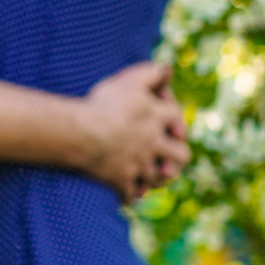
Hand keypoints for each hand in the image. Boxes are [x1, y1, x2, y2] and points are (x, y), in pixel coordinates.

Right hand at [77, 62, 189, 201]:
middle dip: (177, 158)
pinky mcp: (119, 179)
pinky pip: (129, 193)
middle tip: (168, 158)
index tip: (174, 126)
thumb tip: (169, 70)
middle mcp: (153, 143)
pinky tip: (126, 193)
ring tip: (150, 176)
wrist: (84, 134)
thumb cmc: (106, 104)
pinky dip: (130, 194)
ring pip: (157, 177)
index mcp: (158, 118)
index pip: (178, 119)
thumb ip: (152, 72)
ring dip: (156, 177)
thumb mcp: (131, 79)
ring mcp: (138, 164)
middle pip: (181, 156)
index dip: (178, 122)